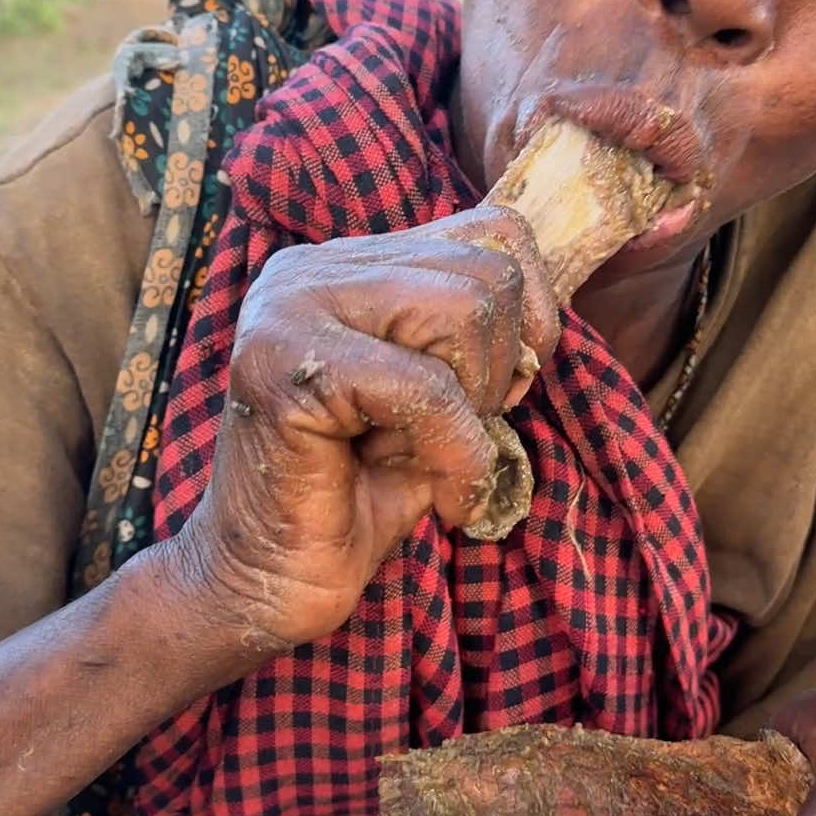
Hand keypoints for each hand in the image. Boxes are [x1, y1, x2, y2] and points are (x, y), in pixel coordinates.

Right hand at [173, 206, 558, 654]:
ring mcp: (289, 304)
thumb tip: (546, 321)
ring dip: (474, 408)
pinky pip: (428, 389)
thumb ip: (480, 343)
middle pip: (486, 273)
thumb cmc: (361, 497)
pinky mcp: (284, 363)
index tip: (504, 392)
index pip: (492, 232)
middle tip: (454, 440)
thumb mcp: (443, 402)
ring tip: (428, 458)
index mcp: (349, 264)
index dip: (532, 313)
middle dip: (497, 372)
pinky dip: (460, 455)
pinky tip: (444, 502)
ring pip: (464, 310)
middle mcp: (311, 268)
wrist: (268, 584)